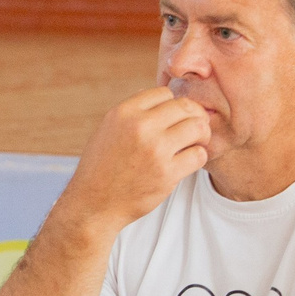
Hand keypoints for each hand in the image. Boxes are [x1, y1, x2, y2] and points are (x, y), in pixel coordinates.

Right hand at [58, 87, 210, 234]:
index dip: (171, 105)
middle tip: (192, 129)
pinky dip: (197, 157)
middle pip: (186, 107)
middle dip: (193, 116)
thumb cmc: (102, 165)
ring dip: (200, 136)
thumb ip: (133, 112)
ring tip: (192, 144)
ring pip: (198, 127)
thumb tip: (159, 95)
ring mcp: (155, 149)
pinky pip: (199, 155)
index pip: (164, 93)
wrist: (94, 202)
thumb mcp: (108, 128)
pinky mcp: (167, 173)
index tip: (171, 119)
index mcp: (124, 112)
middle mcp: (140, 126)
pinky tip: (187, 162)